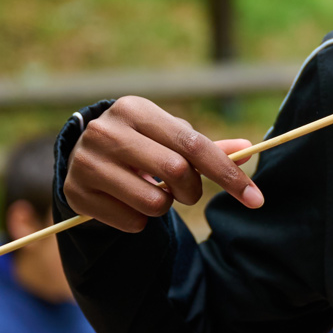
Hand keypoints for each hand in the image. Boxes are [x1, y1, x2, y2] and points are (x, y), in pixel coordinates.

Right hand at [64, 97, 261, 232]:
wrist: (84, 156)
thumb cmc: (141, 144)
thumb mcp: (170, 138)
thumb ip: (206, 147)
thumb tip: (246, 148)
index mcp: (136, 110)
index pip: (193, 143)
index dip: (228, 173)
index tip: (256, 199)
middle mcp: (106, 131)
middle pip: (176, 172)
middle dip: (192, 190)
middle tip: (185, 192)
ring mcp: (86, 162)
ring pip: (154, 202)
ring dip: (164, 207)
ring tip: (150, 193)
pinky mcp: (76, 193)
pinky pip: (132, 222)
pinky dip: (140, 221)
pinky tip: (127, 203)